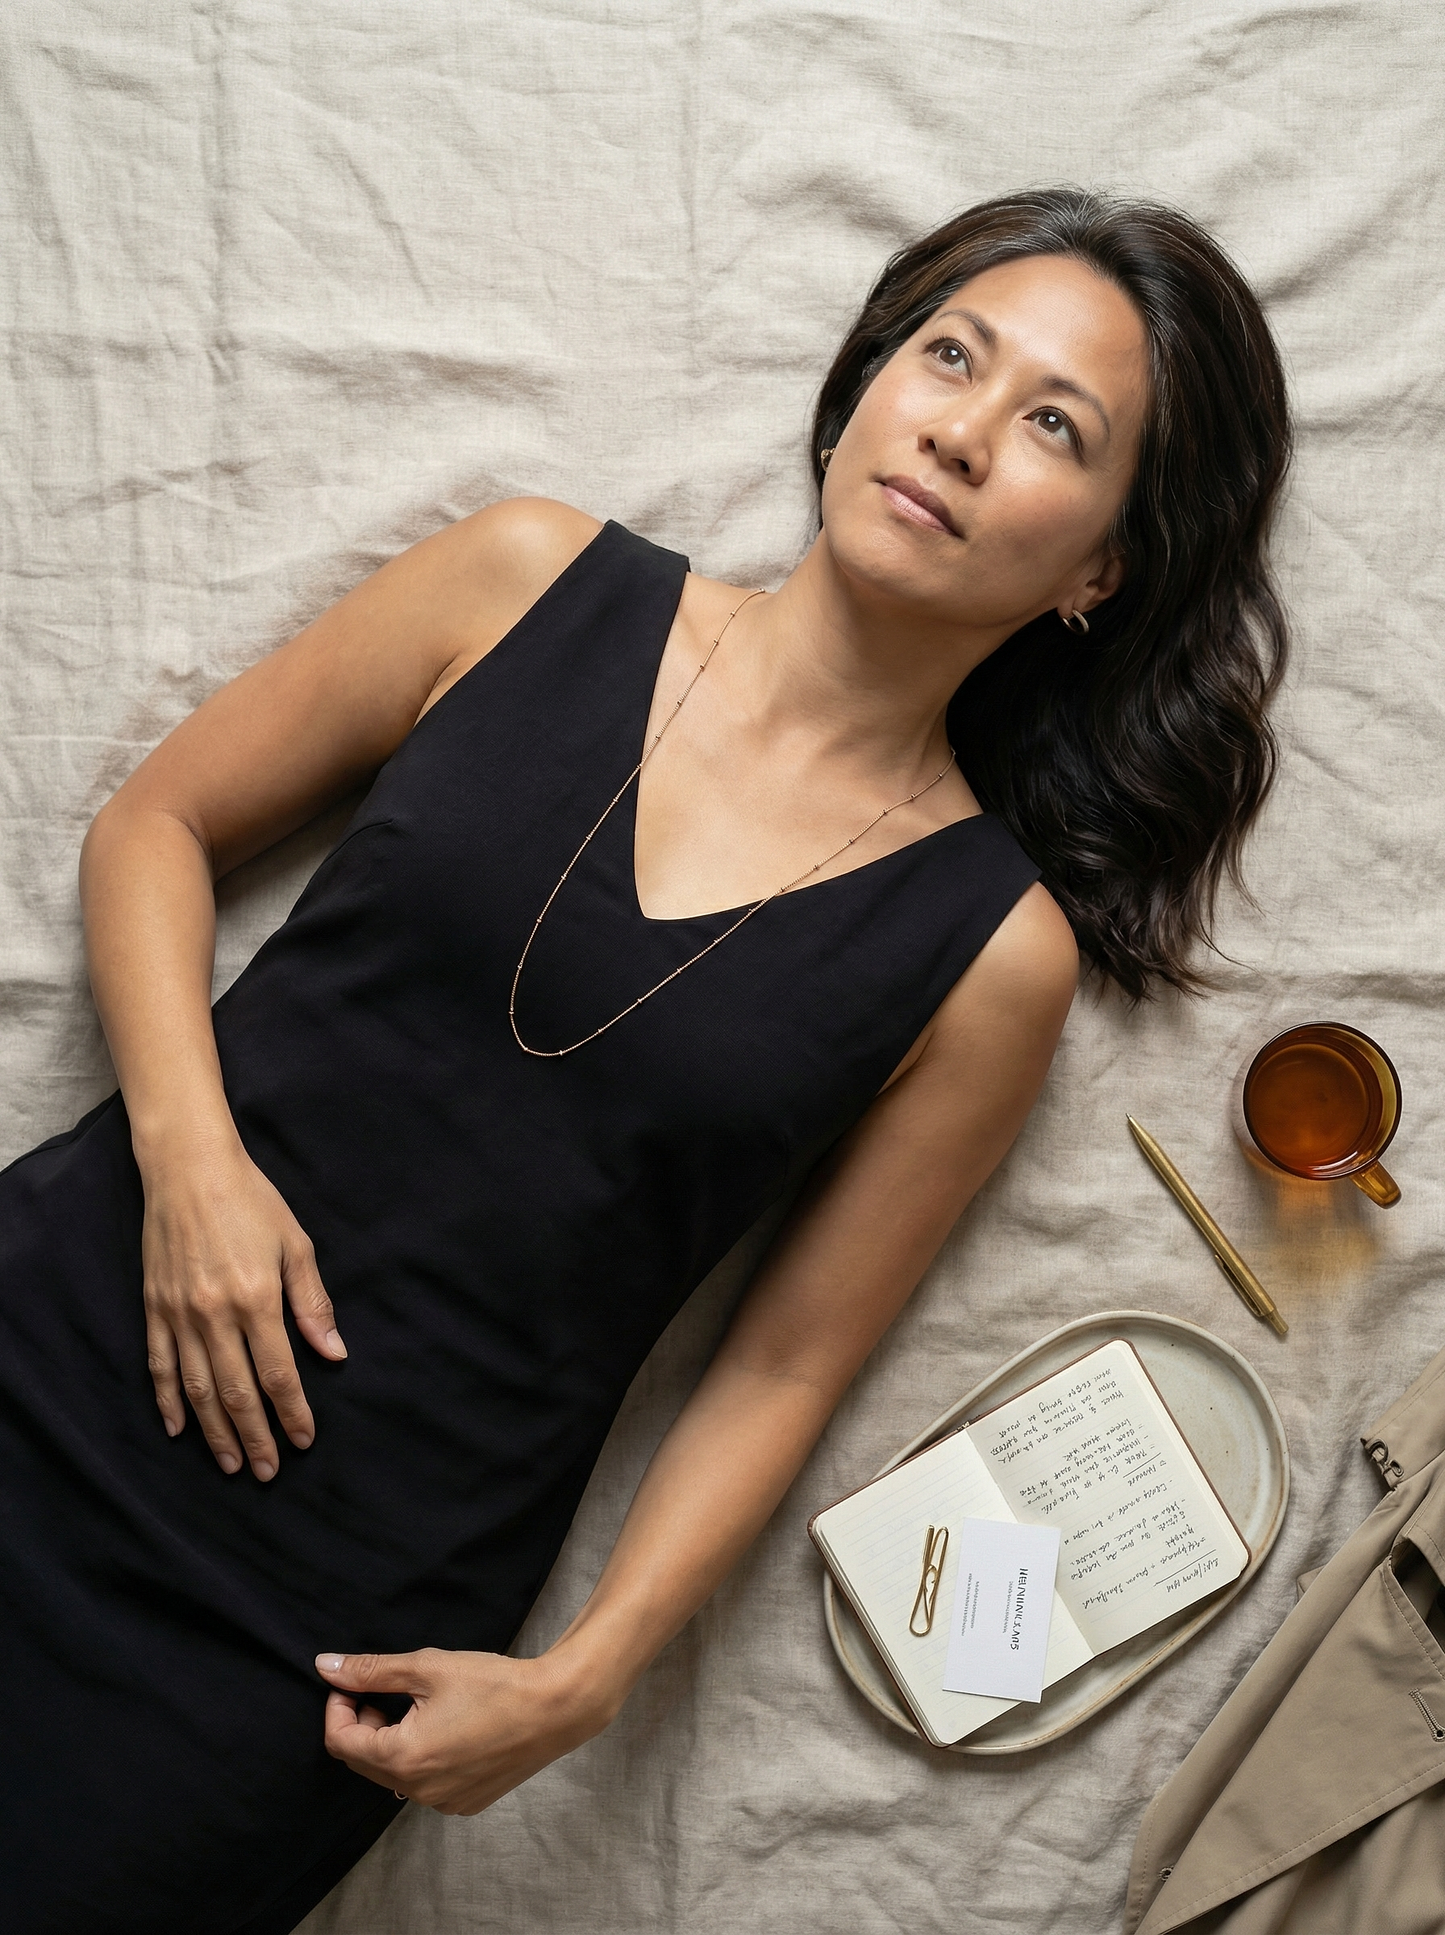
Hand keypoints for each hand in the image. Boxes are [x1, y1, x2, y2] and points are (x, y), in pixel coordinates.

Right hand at [140, 1133, 345, 1477]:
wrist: (188, 1169)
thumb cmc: (251, 1201)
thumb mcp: (295, 1244)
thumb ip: (312, 1302)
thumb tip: (333, 1353)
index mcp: (257, 1298)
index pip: (278, 1373)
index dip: (293, 1412)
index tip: (304, 1441)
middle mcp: (215, 1314)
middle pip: (237, 1391)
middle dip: (255, 1436)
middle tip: (267, 1471)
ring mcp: (179, 1314)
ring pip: (198, 1388)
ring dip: (214, 1431)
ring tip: (230, 1463)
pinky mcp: (154, 1308)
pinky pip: (160, 1366)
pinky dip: (168, 1401)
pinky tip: (178, 1429)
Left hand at [316, 1646, 613, 1813]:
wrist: (555, 1709)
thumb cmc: (493, 1684)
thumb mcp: (427, 1668)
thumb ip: (372, 1670)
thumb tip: (325, 1666)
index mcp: (402, 1758)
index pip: (341, 1742)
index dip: (339, 1707)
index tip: (355, 1682)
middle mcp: (417, 1791)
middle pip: (363, 1762)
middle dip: (363, 1724)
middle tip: (386, 1691)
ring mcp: (442, 1803)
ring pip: (393, 1774)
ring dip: (390, 1742)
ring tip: (419, 1706)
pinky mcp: (465, 1804)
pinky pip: (423, 1785)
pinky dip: (420, 1759)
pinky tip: (446, 1729)